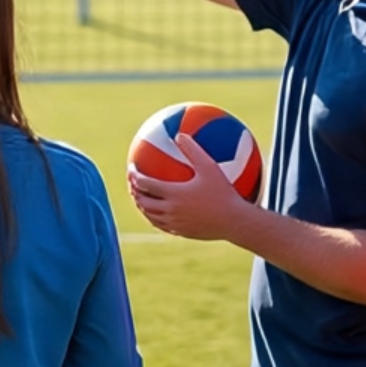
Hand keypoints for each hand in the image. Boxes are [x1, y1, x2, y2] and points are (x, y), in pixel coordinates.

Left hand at [129, 133, 256, 241]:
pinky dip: (153, 217)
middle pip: (143, 201)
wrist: (234, 222)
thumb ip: (193, 150)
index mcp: (174, 194)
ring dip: (141, 205)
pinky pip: (160, 225)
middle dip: (134, 190)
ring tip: (139, 196)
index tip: (131, 167)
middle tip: (132, 182)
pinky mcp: (180, 232)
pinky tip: (156, 212)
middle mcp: (170, 210)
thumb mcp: (210, 167)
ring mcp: (174, 223)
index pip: (145, 184)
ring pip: (149, 215)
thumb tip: (180, 134)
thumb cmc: (223, 192)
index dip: (134, 175)